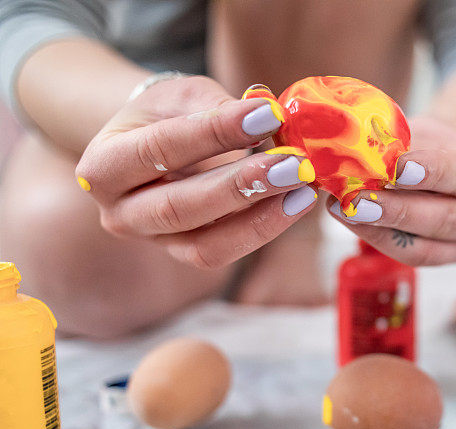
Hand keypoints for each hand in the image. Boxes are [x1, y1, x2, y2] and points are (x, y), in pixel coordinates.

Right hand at [75, 76, 317, 268]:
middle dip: (243, 185)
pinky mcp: (187, 254)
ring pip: (206, 245)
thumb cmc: (167, 115)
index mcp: (101, 166)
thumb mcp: (182, 96)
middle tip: (294, 163)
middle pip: (181, 207)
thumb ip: (218, 106)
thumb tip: (270, 118)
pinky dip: (265, 229)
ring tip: (304, 188)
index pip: (160, 149)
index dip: (216, 132)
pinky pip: (226, 252)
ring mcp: (154, 242)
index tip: (269, 114)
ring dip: (262, 218)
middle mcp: (119, 214)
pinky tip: (298, 202)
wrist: (155, 144)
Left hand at [326, 116, 455, 264]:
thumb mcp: (428, 132)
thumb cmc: (438, 145)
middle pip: (446, 220)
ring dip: (378, 228)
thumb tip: (363, 156)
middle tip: (356, 197)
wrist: (445, 165)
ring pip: (424, 247)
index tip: (396, 167)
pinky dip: (376, 238)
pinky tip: (349, 218)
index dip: (433, 172)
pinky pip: (409, 256)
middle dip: (397, 209)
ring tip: (343, 208)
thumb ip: (404, 147)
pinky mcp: (444, 261)